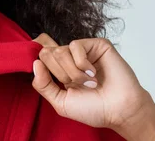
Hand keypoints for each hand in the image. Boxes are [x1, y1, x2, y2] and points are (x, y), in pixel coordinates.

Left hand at [31, 33, 153, 130]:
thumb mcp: (61, 102)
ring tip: (89, 82)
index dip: (43, 69)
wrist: (119, 110)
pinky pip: (75, 45)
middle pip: (46, 53)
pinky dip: (82, 63)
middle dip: (60, 74)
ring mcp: (83, 51)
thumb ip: (43, 85)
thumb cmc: (94, 109)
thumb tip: (35, 63)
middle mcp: (69, 58)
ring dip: (73, 72)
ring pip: (60, 51)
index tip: (58, 83)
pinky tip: (94, 72)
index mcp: (60, 70)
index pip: (40, 57)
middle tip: (76, 85)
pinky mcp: (96, 44)